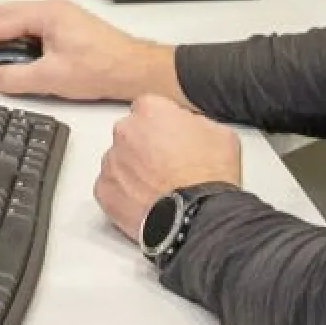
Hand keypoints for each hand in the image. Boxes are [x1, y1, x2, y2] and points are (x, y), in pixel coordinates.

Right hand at [0, 0, 176, 102]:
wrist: (138, 71)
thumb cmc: (103, 69)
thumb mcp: (53, 77)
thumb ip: (16, 77)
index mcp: (47, 14)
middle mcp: (52, 9)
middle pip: (4, 15)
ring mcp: (60, 17)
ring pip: (15, 20)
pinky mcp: (67, 29)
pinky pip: (28, 27)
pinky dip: (9, 37)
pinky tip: (4, 51)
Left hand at [92, 94, 244, 242]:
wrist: (198, 216)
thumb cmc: (209, 177)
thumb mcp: (220, 133)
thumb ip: (195, 121)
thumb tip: (189, 126)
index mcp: (151, 111)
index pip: (150, 108)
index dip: (163, 125)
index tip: (172, 139)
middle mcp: (125, 131)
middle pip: (132, 133)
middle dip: (146, 146)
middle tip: (167, 166)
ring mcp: (111, 161)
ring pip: (120, 160)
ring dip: (135, 170)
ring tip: (160, 187)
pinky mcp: (104, 190)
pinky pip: (112, 186)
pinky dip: (125, 193)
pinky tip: (147, 200)